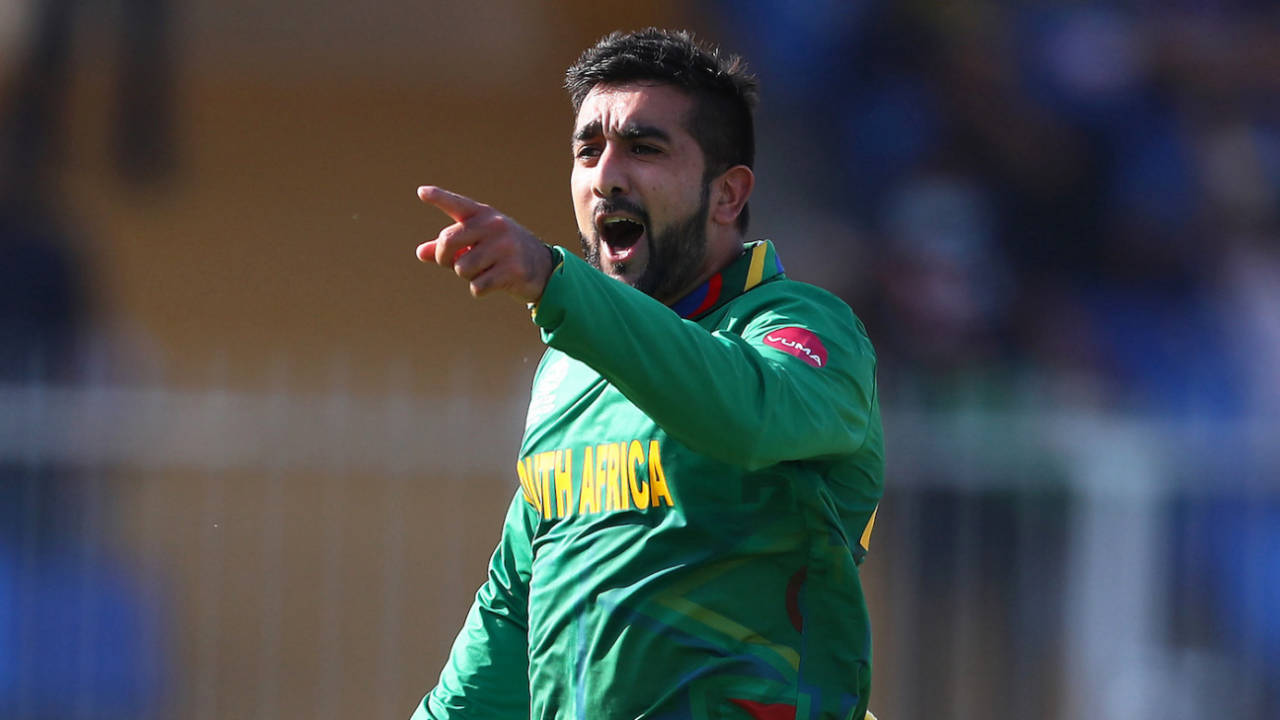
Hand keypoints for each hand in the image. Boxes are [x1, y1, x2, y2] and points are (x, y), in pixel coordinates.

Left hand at [416, 185, 553, 302]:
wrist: (542, 267)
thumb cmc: (501, 252)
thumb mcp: (477, 243)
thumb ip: (448, 247)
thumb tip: (421, 252)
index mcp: (484, 215)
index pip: (457, 204)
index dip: (439, 198)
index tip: (421, 192)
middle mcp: (494, 226)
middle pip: (448, 241)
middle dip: (444, 258)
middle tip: (452, 263)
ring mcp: (505, 247)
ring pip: (461, 268)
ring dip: (468, 276)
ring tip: (484, 271)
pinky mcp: (512, 269)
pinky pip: (477, 286)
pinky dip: (480, 289)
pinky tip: (494, 283)